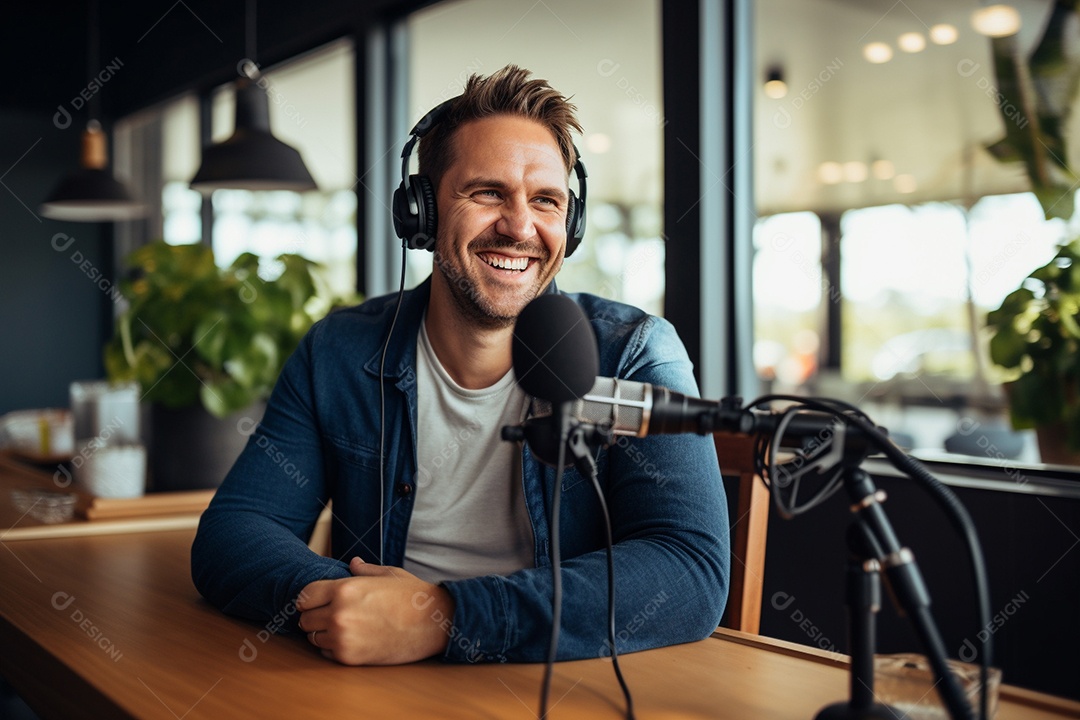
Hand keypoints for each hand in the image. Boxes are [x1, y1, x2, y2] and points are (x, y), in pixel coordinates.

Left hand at [296, 558, 453, 664]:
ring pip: (313, 638)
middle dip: (315, 616)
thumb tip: (352, 563)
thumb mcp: (388, 574)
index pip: (304, 596)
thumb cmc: (412, 597)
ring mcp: (342, 638)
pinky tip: (352, 639)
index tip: (318, 601)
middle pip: (305, 619)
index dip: (310, 598)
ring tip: (345, 627)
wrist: (433, 624)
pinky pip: (326, 653)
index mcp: (344, 588)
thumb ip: (363, 569)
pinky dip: (334, 648)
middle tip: (333, 614)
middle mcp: (338, 613)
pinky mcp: (349, 658)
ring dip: (324, 633)